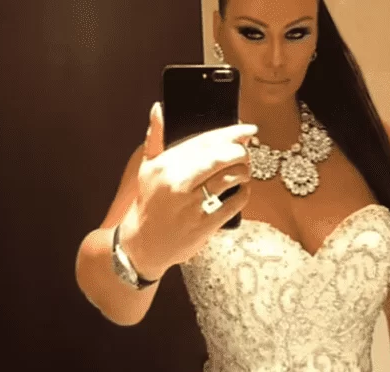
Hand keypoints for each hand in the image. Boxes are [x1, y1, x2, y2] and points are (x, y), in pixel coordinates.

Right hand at [119, 101, 257, 278]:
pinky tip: (241, 190)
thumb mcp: (147, 169)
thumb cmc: (148, 203)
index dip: (230, 132)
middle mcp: (178, 183)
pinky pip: (234, 202)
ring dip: (243, 171)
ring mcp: (192, 205)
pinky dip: (243, 193)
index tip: (247, 128)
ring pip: (231, 178)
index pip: (204, 141)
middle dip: (240, 152)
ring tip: (243, 171)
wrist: (142, 244)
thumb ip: (155, 138)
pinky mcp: (205, 224)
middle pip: (221, 157)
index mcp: (165, 166)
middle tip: (245, 152)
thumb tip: (158, 109)